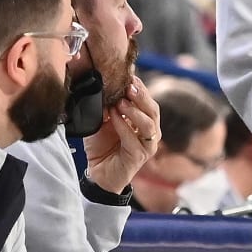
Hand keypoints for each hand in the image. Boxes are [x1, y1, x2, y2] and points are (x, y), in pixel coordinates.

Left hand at [84, 76, 161, 194]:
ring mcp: (147, 145)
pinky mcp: (139, 157)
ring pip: (149, 124)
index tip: (130, 76)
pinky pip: (133, 139)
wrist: (97, 175)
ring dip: (134, 111)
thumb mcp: (103, 122)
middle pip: (153, 110)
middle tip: (130, 86)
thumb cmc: (102, 147)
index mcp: (145, 121)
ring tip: (121, 102)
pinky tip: (114, 117)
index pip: (147, 101)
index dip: (141, 88)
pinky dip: (124, 126)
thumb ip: (107, 108)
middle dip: (142, 96)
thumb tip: (106, 90)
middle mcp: (151, 132)